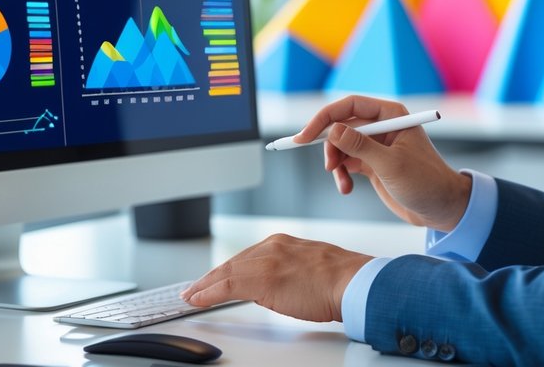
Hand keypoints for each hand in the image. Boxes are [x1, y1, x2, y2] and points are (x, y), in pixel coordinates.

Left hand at [180, 234, 370, 322]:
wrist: (352, 282)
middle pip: (232, 263)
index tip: (214, 279)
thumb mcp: (308, 269)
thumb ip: (287, 273)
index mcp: (283, 243)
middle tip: (194, 288)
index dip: (226, 270)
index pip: (245, 258)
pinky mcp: (262, 277)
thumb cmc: (339, 281)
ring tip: (192, 295)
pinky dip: (208, 292)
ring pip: (226, 272)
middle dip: (211, 277)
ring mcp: (266, 260)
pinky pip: (227, 285)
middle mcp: (272, 246)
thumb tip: (272, 290)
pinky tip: (197, 299)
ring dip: (205, 285)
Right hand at [296, 95, 472, 231]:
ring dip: (336, 163)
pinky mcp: (372, 163)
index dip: (325, 118)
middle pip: (341, 125)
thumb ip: (360, 146)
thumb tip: (332, 129)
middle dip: (330, 145)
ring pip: (340, 145)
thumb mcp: (390, 164)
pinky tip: (346, 188)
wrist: (441, 208)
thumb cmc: (425, 181)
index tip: (305, 136)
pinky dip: (341, 174)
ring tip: (342, 183)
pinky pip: (345, 162)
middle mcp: (382, 125)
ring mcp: (376, 145)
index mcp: (391, 115)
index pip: (350, 106)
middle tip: (328, 167)